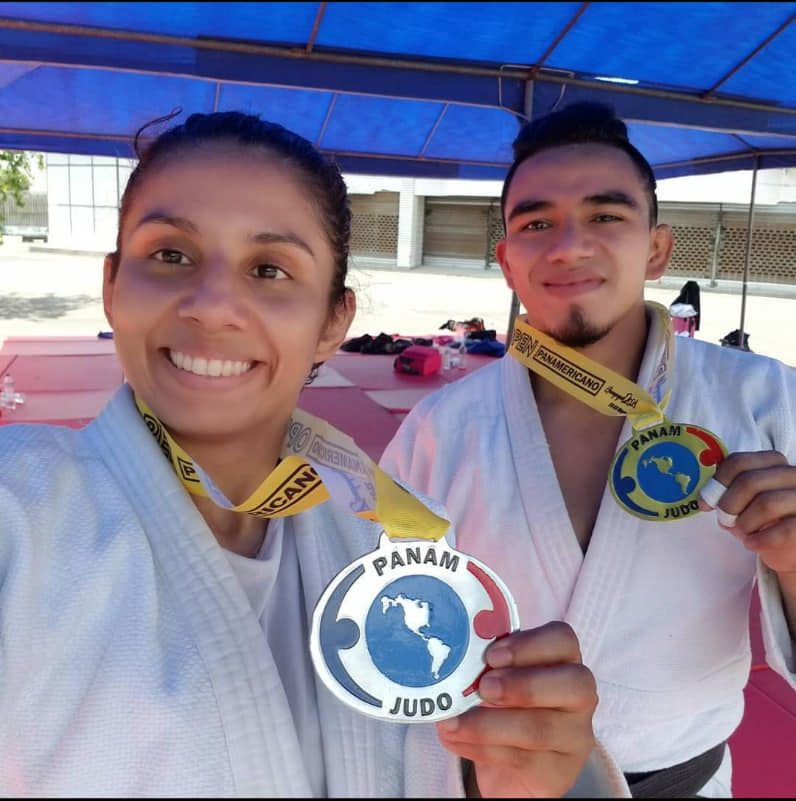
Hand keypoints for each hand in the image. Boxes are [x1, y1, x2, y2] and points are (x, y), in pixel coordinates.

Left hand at [435, 621, 596, 797]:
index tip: (492, 655)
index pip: (563, 640)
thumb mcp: (496, 679)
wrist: (508, 768)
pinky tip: (456, 739)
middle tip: (483, 688)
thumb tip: (453, 659)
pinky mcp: (558, 773)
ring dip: (488, 723)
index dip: (530, 644)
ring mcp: (574, 737)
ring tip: (452, 722)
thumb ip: (485, 666)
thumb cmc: (502, 707)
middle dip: (523, 683)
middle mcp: (579, 697)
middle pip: (574, 683)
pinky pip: (522, 760)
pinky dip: (481, 748)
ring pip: (541, 728)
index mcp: (563, 661)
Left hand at [698, 451, 795, 575]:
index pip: (739, 462)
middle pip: (750, 481)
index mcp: (774, 464)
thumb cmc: (767, 520)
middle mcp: (793, 475)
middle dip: (729, 504)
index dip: (717, 482)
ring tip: (742, 533)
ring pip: (766, 503)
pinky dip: (761, 539)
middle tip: (724, 519)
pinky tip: (751, 544)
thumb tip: (708, 498)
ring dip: (745, 522)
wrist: (793, 547)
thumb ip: (730, 493)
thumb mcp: (747, 501)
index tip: (705, 502)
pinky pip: (785, 530)